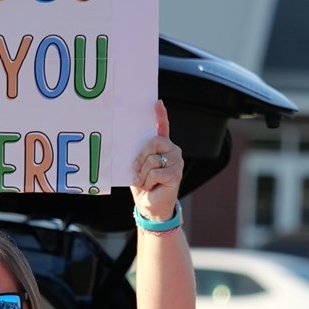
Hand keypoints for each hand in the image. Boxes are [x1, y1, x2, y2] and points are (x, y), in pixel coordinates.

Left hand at [130, 101, 180, 220]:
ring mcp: (177, 161)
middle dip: (141, 158)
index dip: (160, 115)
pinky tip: (151, 187)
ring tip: (145, 182)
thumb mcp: (137, 167)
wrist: (151, 206)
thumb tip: (132, 151)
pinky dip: (148, 182)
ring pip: (153, 160)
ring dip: (143, 174)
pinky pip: (156, 172)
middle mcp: (172, 150)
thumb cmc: (143, 185)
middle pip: (153, 142)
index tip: (157, 103)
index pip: (163, 127)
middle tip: (137, 170)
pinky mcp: (177, 173)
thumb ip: (138, 156)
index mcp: (162, 146)